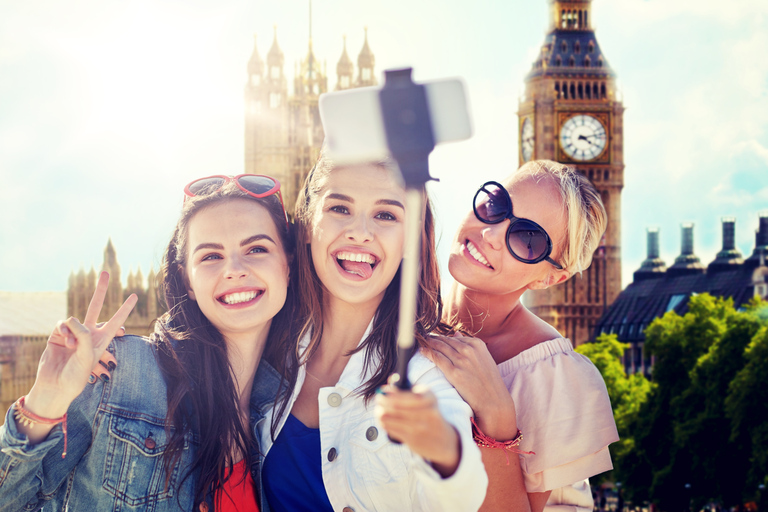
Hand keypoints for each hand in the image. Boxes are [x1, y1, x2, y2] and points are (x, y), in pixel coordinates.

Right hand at [25, 272, 136, 418]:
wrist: (54, 386)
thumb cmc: (75, 376)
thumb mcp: (86, 356)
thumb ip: (83, 335)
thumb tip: (71, 318)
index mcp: (101, 341)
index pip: (116, 321)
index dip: (125, 309)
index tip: (134, 296)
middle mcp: (88, 334)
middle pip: (96, 307)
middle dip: (100, 290)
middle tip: (106, 272)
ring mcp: (72, 333)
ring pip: (75, 318)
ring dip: (73, 331)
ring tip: (70, 346)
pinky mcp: (58, 334)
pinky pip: (62, 324)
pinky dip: (63, 330)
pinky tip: (63, 342)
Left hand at [375, 375, 460, 477]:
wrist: (443, 440)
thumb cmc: (429, 414)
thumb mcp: (425, 397)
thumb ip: (408, 388)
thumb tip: (391, 380)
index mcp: (430, 398)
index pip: (410, 395)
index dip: (393, 393)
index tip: (383, 389)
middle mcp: (427, 413)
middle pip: (395, 406)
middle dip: (382, 401)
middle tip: (378, 399)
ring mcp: (420, 428)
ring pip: (389, 417)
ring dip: (380, 412)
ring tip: (379, 410)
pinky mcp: (412, 439)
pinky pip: (390, 428)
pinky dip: (384, 423)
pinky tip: (384, 420)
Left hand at [423, 334, 516, 438]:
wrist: (493, 401)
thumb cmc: (489, 382)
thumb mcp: (484, 359)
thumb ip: (469, 345)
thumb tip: (455, 334)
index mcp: (477, 344)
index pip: (454, 337)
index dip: (442, 338)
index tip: (434, 338)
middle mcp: (469, 350)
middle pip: (445, 340)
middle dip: (433, 339)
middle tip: (424, 338)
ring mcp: (461, 360)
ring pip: (439, 347)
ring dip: (428, 344)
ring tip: (421, 343)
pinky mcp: (454, 372)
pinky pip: (436, 358)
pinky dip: (427, 353)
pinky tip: (422, 351)